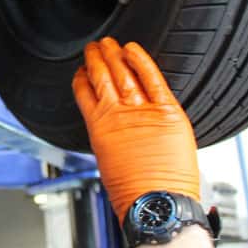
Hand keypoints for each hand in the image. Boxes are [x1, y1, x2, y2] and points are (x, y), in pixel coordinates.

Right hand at [72, 37, 200, 221]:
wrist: (156, 203)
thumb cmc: (132, 190)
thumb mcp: (107, 158)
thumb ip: (109, 133)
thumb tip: (111, 124)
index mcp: (98, 126)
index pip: (84, 91)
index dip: (82, 77)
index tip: (81, 70)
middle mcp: (115, 114)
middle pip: (101, 76)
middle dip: (96, 58)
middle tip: (94, 47)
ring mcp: (140, 111)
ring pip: (121, 72)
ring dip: (113, 54)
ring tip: (109, 43)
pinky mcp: (166, 112)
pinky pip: (152, 78)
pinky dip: (141, 61)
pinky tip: (133, 49)